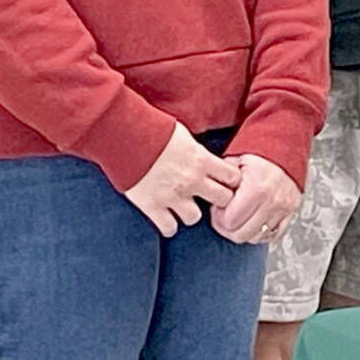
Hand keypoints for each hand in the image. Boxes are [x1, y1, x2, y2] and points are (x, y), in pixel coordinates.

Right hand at [121, 122, 240, 235]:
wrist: (126, 137)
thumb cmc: (154, 130)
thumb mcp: (185, 136)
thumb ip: (198, 151)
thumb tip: (205, 157)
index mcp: (202, 159)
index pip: (233, 177)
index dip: (231, 180)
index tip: (225, 181)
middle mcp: (192, 179)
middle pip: (222, 199)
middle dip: (218, 198)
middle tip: (209, 197)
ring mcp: (173, 195)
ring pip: (195, 217)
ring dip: (190, 213)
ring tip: (183, 207)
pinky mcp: (152, 206)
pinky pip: (169, 228)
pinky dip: (168, 226)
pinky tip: (166, 218)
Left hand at [211, 153, 301, 244]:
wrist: (286, 147)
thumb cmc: (259, 154)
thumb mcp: (235, 162)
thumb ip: (220, 180)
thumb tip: (209, 195)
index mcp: (257, 189)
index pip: (229, 222)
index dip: (218, 218)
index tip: (218, 208)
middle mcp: (272, 201)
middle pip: (241, 234)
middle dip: (228, 228)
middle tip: (225, 215)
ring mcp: (283, 208)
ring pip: (255, 237)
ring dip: (244, 230)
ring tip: (240, 216)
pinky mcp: (291, 212)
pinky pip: (273, 235)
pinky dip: (261, 232)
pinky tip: (254, 221)